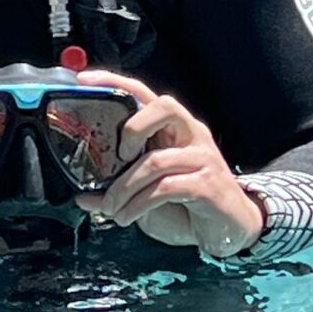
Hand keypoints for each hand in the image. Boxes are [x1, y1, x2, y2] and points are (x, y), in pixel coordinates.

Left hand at [73, 71, 265, 258]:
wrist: (230, 231)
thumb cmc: (187, 204)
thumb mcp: (147, 192)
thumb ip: (118, 188)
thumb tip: (82, 196)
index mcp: (173, 129)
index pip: (145, 94)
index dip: (115, 82)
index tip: (84, 80)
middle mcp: (191, 135)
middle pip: (164, 107)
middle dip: (133, 127)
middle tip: (118, 156)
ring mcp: (202, 158)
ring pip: (156, 160)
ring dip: (124, 188)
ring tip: (111, 208)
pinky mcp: (207, 185)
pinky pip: (165, 188)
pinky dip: (138, 204)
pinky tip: (127, 216)